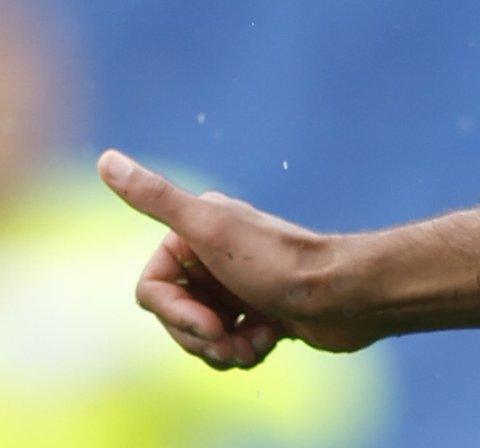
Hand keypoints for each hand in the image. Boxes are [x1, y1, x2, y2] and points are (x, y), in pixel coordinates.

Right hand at [98, 149, 378, 367]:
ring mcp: (239, 284)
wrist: (346, 294)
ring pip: (202, 335)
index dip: (175, 315)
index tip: (211, 323)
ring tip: (258, 340)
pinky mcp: (262, 310)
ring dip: (226, 347)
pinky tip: (273, 338)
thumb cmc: (278, 263)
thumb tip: (104, 158)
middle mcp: (216, 253)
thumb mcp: (210, 229)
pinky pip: (231, 345)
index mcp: (198, 230)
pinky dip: (247, 349)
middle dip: (201, 337)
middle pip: (175, 316)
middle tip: (234, 338)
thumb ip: (155, 199)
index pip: (152, 290)